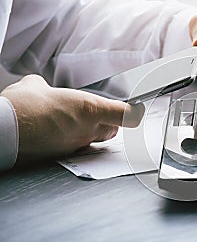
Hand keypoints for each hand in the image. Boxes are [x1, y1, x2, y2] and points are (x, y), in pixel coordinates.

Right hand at [0, 75, 144, 160]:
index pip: (125, 114)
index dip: (134, 113)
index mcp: (89, 108)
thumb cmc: (20, 107)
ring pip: (96, 141)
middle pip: (113, 130)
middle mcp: (87, 129)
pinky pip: (78, 149)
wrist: (2, 131)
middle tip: (100, 115)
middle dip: (111, 123)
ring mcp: (76, 145)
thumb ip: (45, 86)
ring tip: (77, 124)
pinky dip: (74, 142)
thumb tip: (40, 87)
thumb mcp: (35, 86)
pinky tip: (59, 134)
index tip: (137, 110)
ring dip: (94, 133)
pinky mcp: (63, 155)